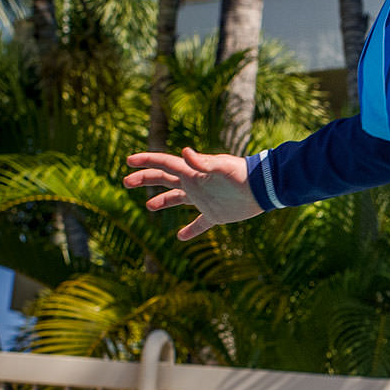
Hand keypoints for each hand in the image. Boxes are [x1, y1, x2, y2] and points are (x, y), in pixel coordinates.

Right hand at [124, 148, 259, 240]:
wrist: (263, 189)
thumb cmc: (243, 176)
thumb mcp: (222, 168)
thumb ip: (203, 162)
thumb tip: (184, 152)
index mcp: (192, 172)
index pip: (164, 164)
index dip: (146, 161)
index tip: (129, 161)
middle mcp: (195, 184)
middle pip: (164, 179)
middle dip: (145, 178)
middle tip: (126, 181)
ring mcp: (204, 199)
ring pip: (177, 198)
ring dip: (163, 201)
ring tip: (149, 207)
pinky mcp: (215, 214)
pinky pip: (199, 224)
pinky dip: (190, 230)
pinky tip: (180, 237)